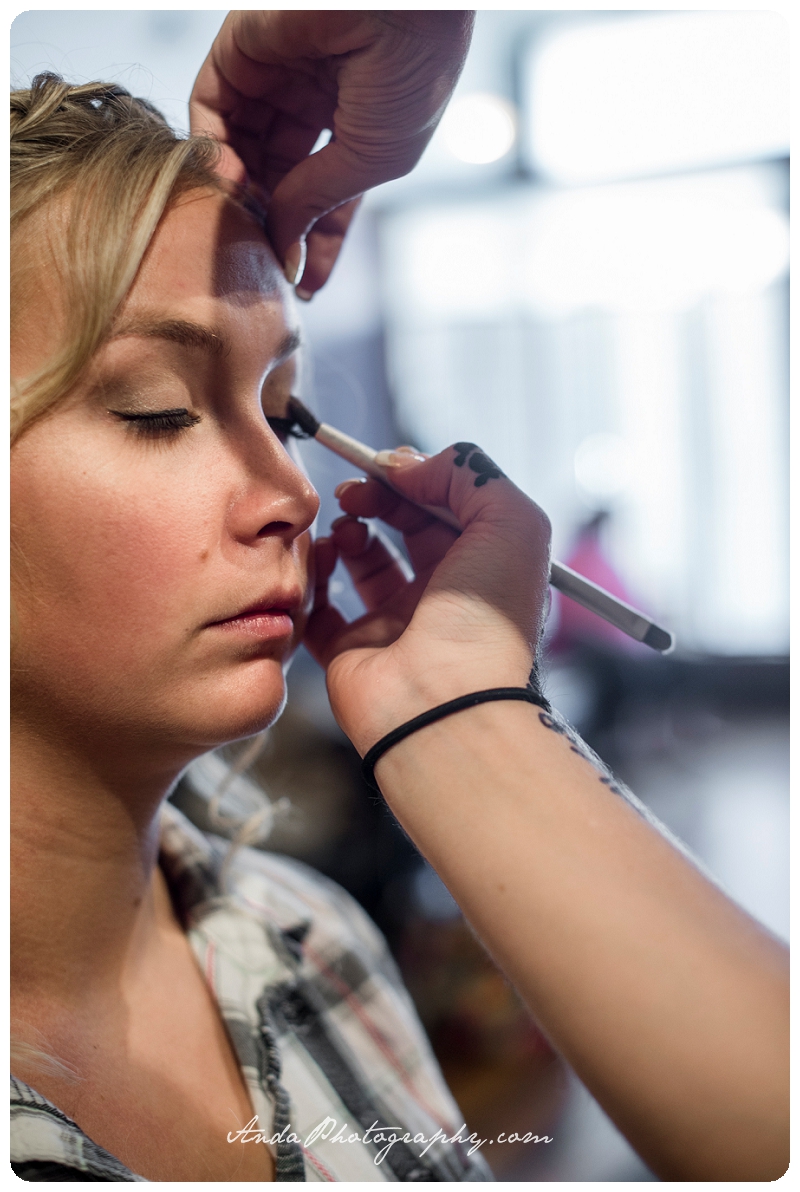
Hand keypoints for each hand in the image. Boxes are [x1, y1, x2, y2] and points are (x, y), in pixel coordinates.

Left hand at [189, 10, 474, 294]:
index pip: (323, 196)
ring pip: (241, 147)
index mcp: (356, 127)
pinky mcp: (241, 51)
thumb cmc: (409, 78)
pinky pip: (212, 107)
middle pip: (276, 177)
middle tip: (259, 258)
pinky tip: (225, 177)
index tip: (301, 286)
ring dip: (236, 191)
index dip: (312, 243)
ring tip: (241, 222)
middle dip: (267, 220)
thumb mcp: (370, 159)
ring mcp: (275, 77)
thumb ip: (317, 200)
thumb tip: (281, 244)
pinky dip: (210, 146)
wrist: (401, 2)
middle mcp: (313, 103)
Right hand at [303, 445, 550, 753]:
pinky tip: (321, 556)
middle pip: (404, 525)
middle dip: (378, 497)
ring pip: (363, 560)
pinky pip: (321, 606)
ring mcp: (396, 625)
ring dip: (349, 530)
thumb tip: (407, 465)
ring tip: (346, 526)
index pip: (446, 507)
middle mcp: (443, 596)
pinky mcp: (351, 653)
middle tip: (356, 489)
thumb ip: (468, 473)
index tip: (389, 466)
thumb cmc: (487, 622)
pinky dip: (314, 574)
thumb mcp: (510, 522)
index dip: (416, 478)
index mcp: (484, 568)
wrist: (446, 706)